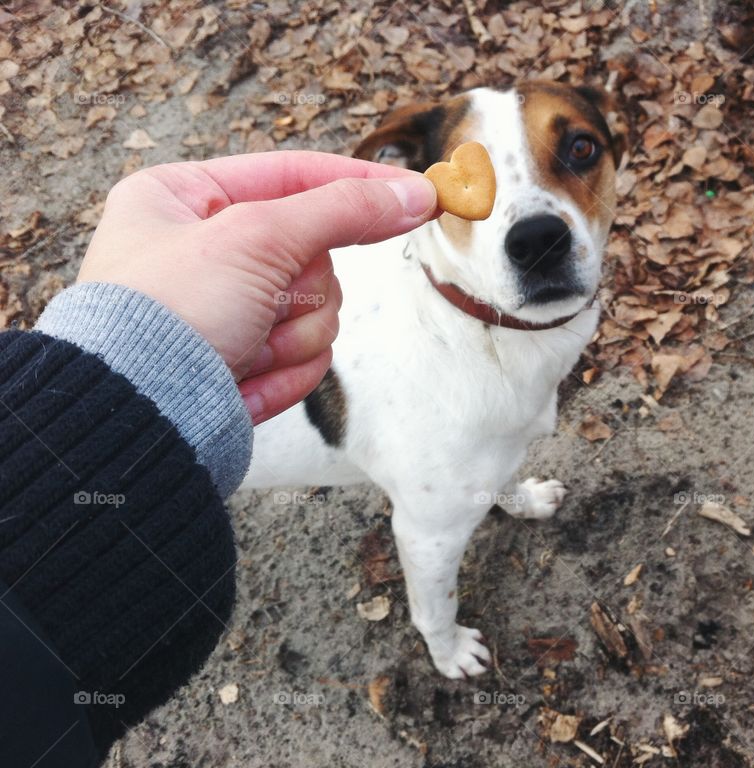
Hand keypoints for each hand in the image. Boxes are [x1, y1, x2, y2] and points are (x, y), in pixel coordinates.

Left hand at [76, 151, 436, 423]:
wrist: (139, 417)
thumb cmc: (165, 315)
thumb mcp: (255, 238)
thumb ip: (341, 209)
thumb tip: (413, 194)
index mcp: (183, 198)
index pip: (294, 176)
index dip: (358, 185)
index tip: (416, 194)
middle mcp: (205, 251)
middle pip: (314, 254)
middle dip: (300, 291)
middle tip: (263, 302)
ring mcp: (228, 310)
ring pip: (318, 311)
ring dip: (292, 335)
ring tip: (243, 348)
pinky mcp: (244, 360)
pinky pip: (306, 355)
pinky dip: (284, 371)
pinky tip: (242, 377)